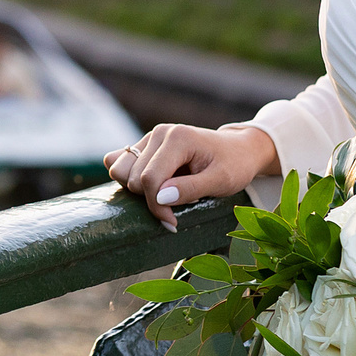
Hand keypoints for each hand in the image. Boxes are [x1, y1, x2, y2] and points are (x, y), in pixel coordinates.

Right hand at [105, 123, 274, 230]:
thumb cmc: (233, 165)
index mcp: (178, 138)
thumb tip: (160, 198)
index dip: (157, 207)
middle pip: (134, 179)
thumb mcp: (221, 181)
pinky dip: (129, 178)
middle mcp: (159, 133)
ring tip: (167, 191)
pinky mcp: (143, 145)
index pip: (150, 179)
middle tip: (179, 203)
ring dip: (139, 189)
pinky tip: (153, 184)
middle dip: (152, 199)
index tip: (173, 222)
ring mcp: (149, 137)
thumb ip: (190, 189)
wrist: (238, 150)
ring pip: (119, 171)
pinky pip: (117, 163)